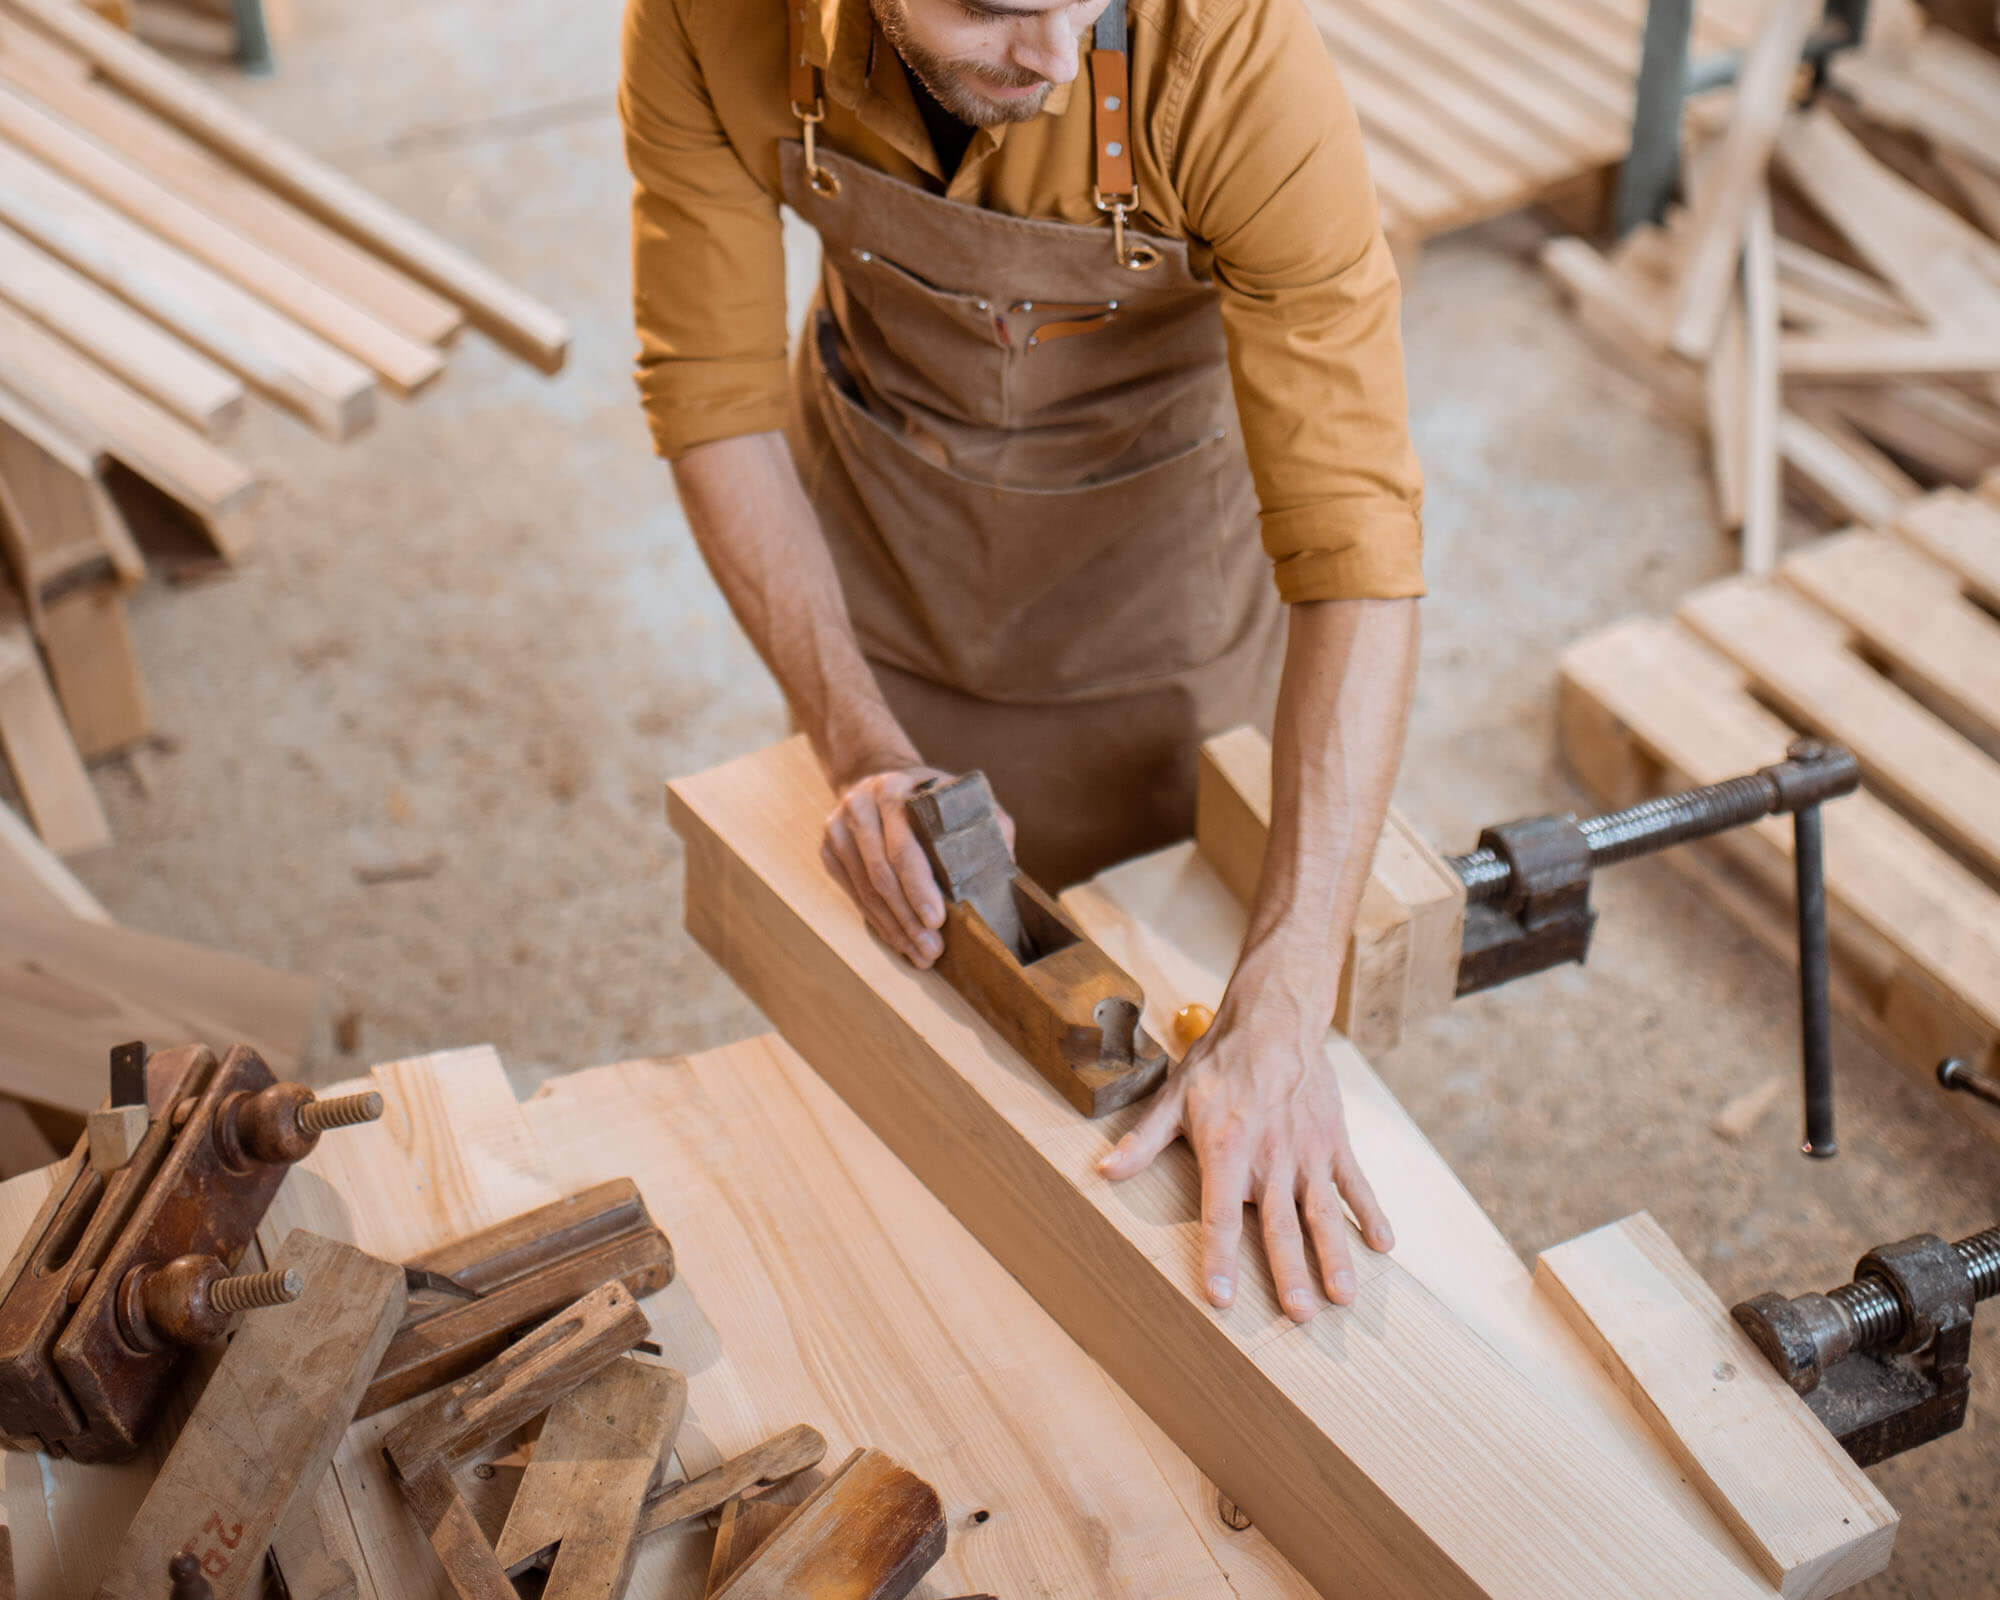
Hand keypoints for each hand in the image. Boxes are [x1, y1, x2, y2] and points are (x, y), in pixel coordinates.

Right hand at [820, 767, 1014, 968]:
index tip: (937, 920)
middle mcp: (860, 807)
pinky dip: (878, 922)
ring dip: (894, 928)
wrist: (874, 772)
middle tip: (932, 950)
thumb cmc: (927, 793)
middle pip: (881, 875)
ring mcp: (838, 829)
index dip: (919, 888)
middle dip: (908, 919)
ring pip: (865, 891)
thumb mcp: (959, 794)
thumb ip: (987, 822)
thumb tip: (1005, 865)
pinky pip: (854, 895)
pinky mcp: (829, 849)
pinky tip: (899, 940)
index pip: (904, 847)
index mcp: (894, 791)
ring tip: (921, 955)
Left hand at [1097, 972, 1392, 1321]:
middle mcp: (1270, 1157)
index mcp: (1227, 1149)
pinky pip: (1355, 1183)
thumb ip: (1143, 1141)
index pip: (1221, 1215)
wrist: (1274, 1018)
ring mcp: (1308, 1151)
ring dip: (1334, 1255)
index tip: (1221, 1298)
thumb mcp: (1172, 1097)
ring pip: (1322, 1212)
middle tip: (1301, 1316)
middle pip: (1279, 1225)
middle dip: (1290, 1273)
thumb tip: (1104, 1173)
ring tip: (1344, 1296)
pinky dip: (1370, 1214)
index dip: (1220, 1258)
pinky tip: (1384, 1246)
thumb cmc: (1218, 1061)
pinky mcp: (1334, 1141)